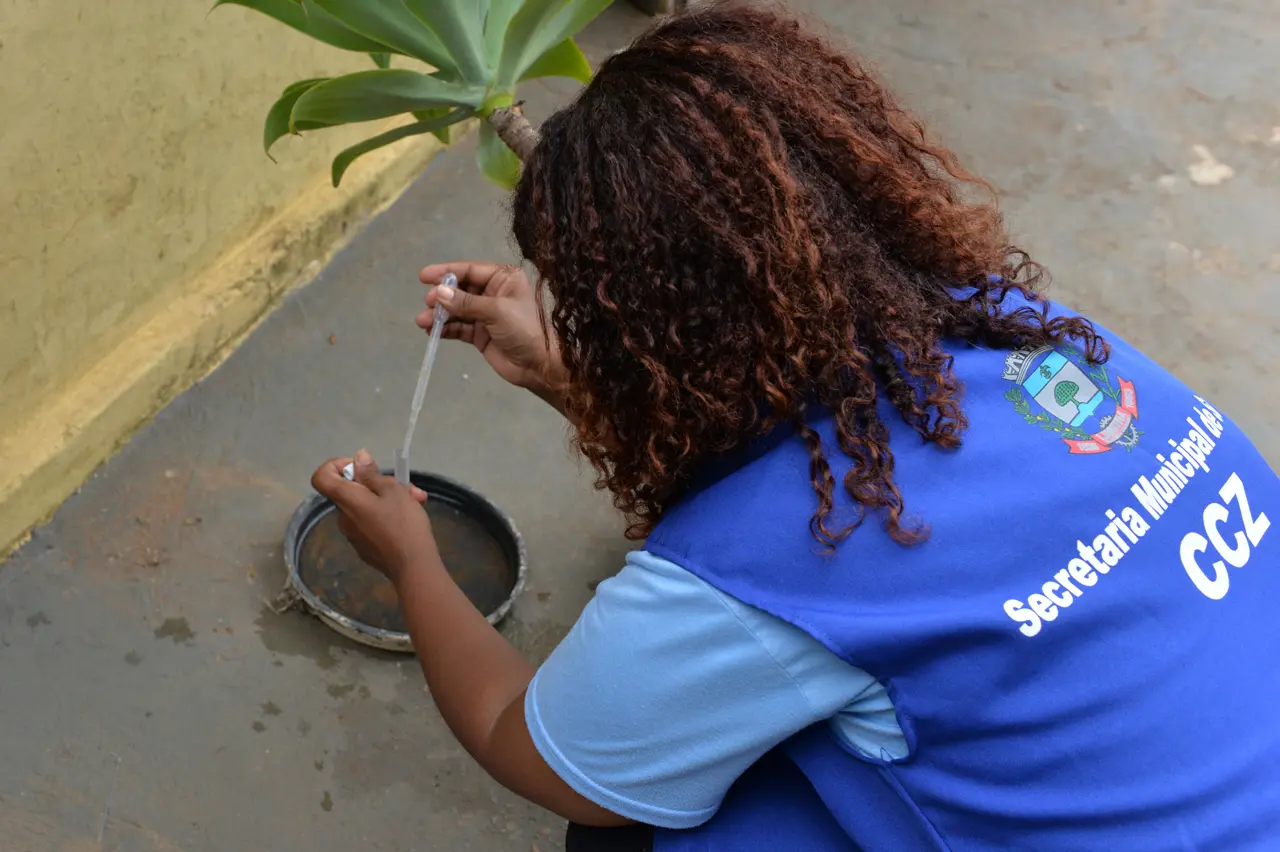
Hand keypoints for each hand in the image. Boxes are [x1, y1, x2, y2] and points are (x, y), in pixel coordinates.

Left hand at [310, 450, 435, 585]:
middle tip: (407, 488)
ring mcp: (353, 535)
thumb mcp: (393, 491)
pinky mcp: (365, 548)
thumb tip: (358, 458)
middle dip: (379, 484)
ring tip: (416, 503)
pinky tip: (408, 522)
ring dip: (388, 500)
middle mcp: (343, 518)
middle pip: (352, 492)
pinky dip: (386, 517)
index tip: (360, 467)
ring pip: (366, 507)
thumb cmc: (403, 524)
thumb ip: (373, 474)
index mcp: (346, 500)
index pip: (321, 477)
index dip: (336, 466)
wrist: (413, 567)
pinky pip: (371, 524)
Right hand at [417, 261, 565, 392]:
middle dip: (442, 296)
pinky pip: (458, 327)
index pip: (470, 270)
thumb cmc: (525, 330)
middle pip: (460, 289)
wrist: (539, 366)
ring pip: (456, 310)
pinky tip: (432, 332)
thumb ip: (466, 302)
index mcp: (504, 279)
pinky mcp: (480, 334)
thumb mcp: (496, 311)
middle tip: (428, 303)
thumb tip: (438, 292)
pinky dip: (445, 329)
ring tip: (423, 321)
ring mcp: (485, 314)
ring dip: (440, 315)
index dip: (446, 272)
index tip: (424, 277)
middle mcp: (493, 293)